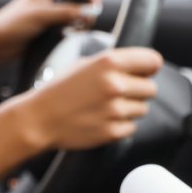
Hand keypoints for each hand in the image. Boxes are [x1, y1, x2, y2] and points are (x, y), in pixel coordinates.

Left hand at [0, 0, 100, 62]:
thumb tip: (88, 12)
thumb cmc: (12, 24)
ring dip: (76, 27)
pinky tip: (63, 38)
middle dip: (84, 16)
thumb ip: (66, 13)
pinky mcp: (49, 29)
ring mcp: (52, 14)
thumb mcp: (42, 15)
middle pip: (81, 4)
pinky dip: (69, 35)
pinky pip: (67, 30)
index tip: (91, 12)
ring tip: (68, 32)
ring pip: (75, 19)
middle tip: (79, 26)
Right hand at [13, 47, 163, 151]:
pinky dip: (121, 125)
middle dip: (138, 90)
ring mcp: (115, 110)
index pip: (153, 61)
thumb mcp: (83, 64)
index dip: (150, 67)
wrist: (39, 119)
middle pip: (151, 88)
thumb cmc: (58, 91)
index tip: (146, 71)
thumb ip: (112, 62)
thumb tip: (139, 65)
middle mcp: (115, 85)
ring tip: (106, 107)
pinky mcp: (112, 131)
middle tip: (118, 93)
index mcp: (109, 62)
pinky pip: (131, 127)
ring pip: (142, 108)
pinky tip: (102, 120)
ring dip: (130, 108)